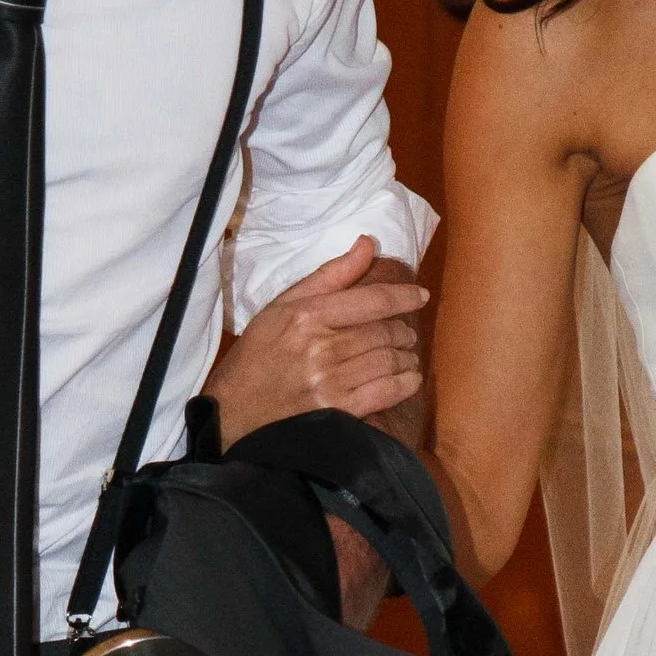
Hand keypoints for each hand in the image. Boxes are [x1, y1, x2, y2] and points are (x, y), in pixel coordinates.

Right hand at [208, 238, 428, 439]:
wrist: (234, 409)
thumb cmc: (258, 354)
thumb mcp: (282, 306)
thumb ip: (329, 276)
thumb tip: (367, 244)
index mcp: (309, 316)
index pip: (372, 300)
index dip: (403, 296)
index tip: (420, 296)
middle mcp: (323, 347)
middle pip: (385, 332)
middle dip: (402, 331)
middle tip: (404, 334)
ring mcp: (331, 381)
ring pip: (390, 361)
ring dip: (407, 357)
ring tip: (406, 356)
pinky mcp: (338, 411)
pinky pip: (386, 393)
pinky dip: (405, 384)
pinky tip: (408, 379)